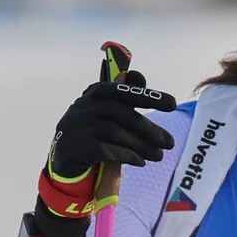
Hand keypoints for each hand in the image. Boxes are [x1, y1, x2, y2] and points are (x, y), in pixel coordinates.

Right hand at [37, 71, 175, 220]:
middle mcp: (84, 107)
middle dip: (150, 130)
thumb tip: (139, 75)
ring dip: (143, 146)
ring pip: (117, 134)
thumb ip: (124, 97)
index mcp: (95, 94)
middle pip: (123, 114)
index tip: (173, 104)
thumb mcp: (106, 112)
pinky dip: (127, 156)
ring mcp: (77, 126)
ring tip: (159, 156)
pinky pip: (107, 150)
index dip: (150, 96)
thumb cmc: (93, 132)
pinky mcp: (74, 147)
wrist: (64, 160)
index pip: (124, 91)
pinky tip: (140, 162)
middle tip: (170, 143)